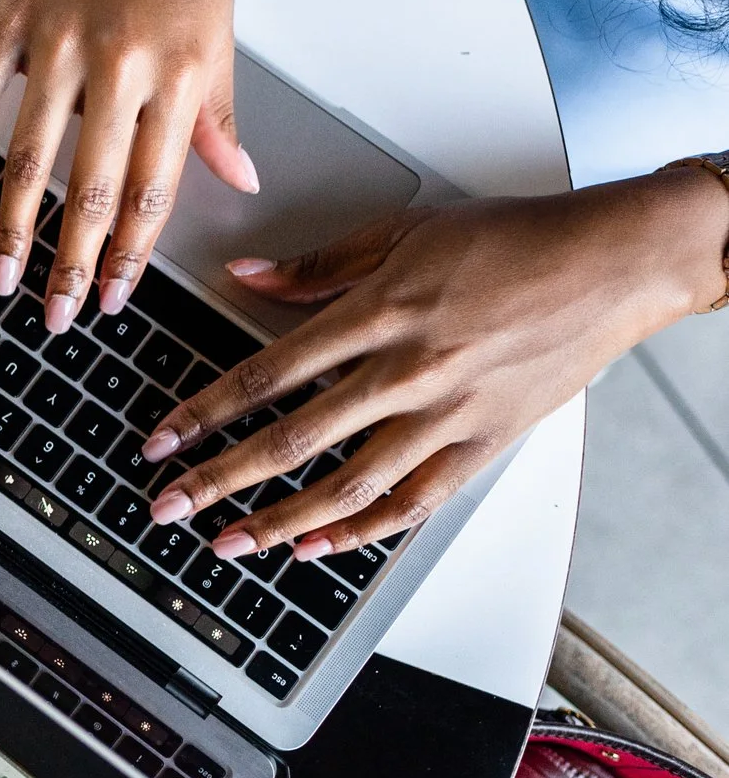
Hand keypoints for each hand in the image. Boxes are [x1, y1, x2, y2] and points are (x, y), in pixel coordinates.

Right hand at [0, 0, 255, 331]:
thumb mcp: (218, 28)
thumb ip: (217, 112)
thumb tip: (236, 177)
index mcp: (174, 72)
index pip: (152, 188)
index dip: (131, 253)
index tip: (117, 295)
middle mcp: (116, 64)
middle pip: (89, 189)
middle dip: (73, 265)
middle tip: (58, 314)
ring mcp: (55, 45)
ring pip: (30, 159)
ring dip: (15, 229)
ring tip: (4, 276)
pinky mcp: (10, 22)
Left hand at [139, 170, 728, 561]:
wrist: (614, 262)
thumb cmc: (513, 239)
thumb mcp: (403, 231)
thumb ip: (317, 265)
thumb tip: (244, 275)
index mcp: (379, 314)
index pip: (266, 374)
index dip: (205, 412)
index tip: (162, 440)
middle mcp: (408, 371)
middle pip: (293, 440)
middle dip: (219, 480)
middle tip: (168, 507)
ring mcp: (448, 414)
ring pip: (347, 485)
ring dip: (279, 522)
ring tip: (228, 544)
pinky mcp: (485, 443)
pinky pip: (414, 502)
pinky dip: (361, 531)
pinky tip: (316, 547)